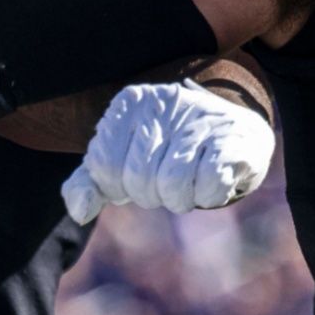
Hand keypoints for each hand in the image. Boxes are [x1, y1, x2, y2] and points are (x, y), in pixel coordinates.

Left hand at [61, 79, 276, 221]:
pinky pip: (208, 186)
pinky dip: (209, 196)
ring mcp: (201, 117)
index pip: (103, 164)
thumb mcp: (124, 157)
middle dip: (151, 194)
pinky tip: (214, 179)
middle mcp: (164, 102)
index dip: (118, 186)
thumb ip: (91, 182)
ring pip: (172, 185)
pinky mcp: (233, 137)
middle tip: (168, 180)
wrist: (234, 130)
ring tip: (190, 182)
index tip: (138, 176)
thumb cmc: (169, 149)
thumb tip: (79, 212)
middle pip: (138, 178)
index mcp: (130, 103)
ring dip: (181, 199)